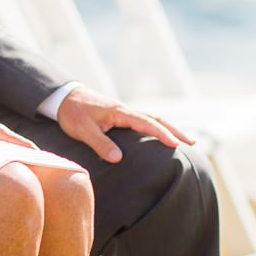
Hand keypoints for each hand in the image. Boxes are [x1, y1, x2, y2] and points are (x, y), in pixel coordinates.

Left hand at [56, 86, 191, 163]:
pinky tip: (161, 137)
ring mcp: (124, 113)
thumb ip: (100, 143)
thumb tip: (118, 159)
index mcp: (120, 112)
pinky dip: (157, 128)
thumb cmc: (72, 113)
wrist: (63, 97)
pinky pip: (145, 122)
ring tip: (184, 141)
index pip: (146, 123)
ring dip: (169, 129)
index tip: (175, 144)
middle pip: (157, 119)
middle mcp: (126, 111)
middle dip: (176, 130)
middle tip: (193, 143)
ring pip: (153, 119)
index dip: (161, 134)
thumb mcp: (83, 130)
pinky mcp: (121, 117)